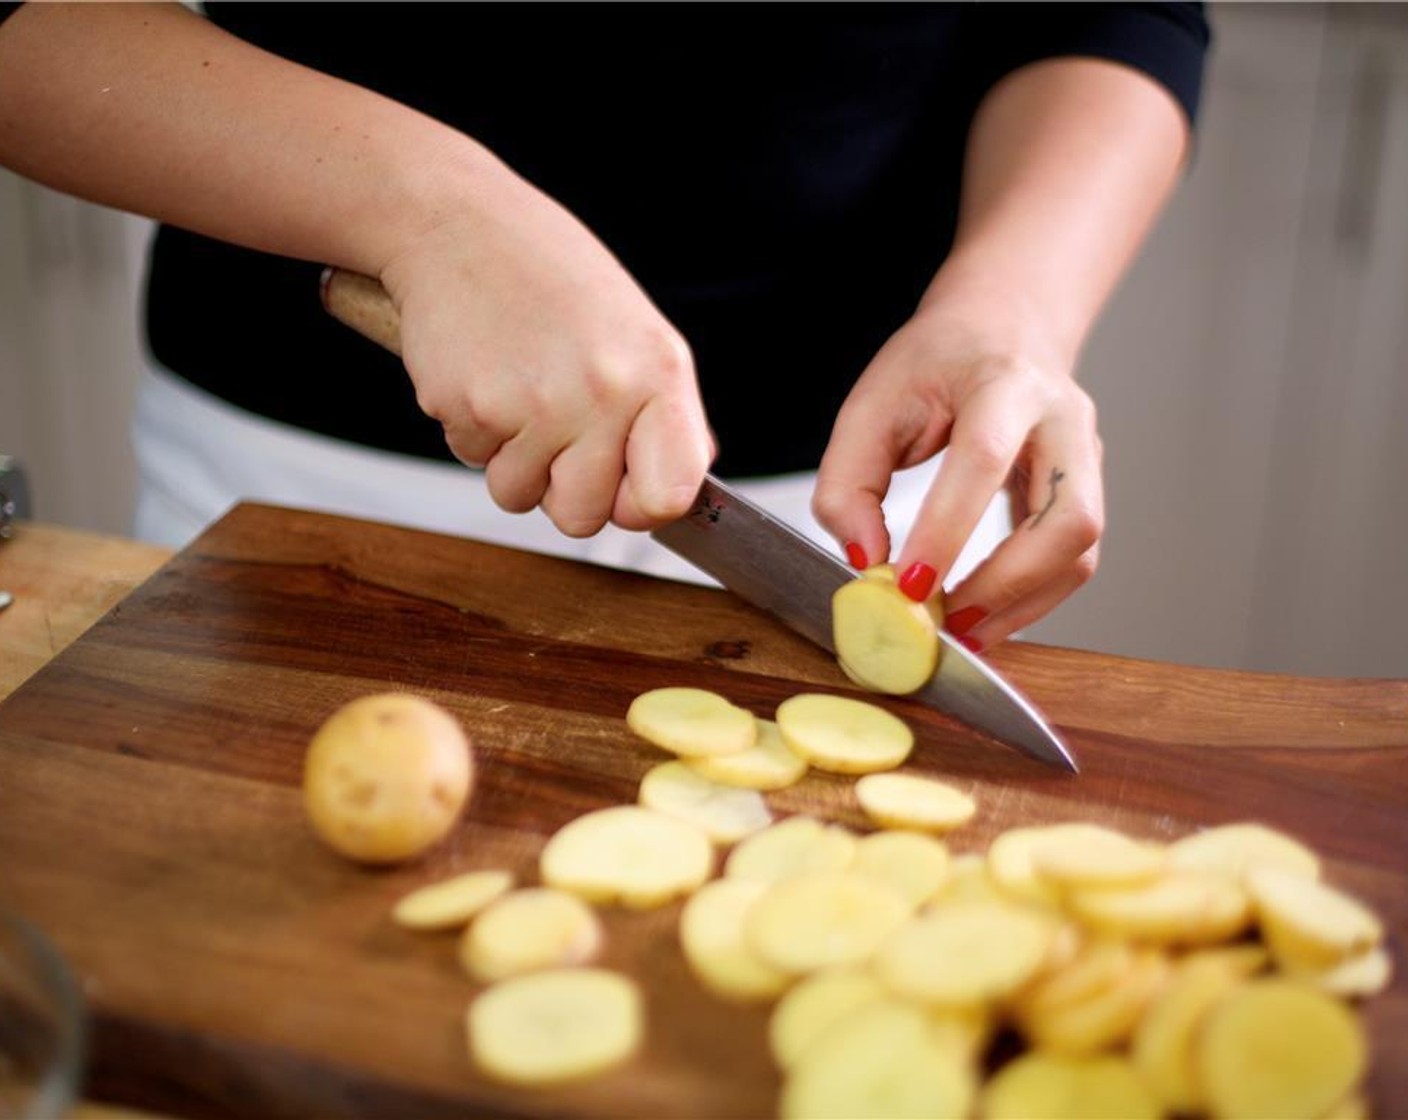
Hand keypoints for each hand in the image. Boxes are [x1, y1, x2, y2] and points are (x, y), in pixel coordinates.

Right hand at [380, 181, 713, 536]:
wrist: (459, 225)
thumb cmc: (550, 274)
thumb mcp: (636, 331)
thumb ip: (664, 414)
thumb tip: (682, 489)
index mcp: (657, 374)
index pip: (668, 496)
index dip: (638, 504)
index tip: (621, 484)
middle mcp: (603, 392)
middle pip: (583, 518)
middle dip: (562, 487)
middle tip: (554, 426)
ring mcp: (534, 405)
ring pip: (519, 497)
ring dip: (513, 461)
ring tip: (518, 392)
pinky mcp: (470, 408)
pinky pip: (473, 462)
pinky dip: (474, 430)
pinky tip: (484, 374)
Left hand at [812, 285, 1102, 651]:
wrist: (1003, 329)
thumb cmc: (936, 363)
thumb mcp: (871, 403)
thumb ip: (850, 482)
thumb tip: (865, 561)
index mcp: (1004, 383)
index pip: (984, 460)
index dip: (947, 529)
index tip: (908, 584)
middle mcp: (1063, 420)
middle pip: (1068, 518)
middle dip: (1005, 584)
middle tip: (945, 621)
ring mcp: (1086, 459)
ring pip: (1080, 550)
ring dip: (1021, 604)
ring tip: (960, 632)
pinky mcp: (1086, 492)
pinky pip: (1073, 560)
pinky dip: (1030, 600)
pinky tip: (983, 617)